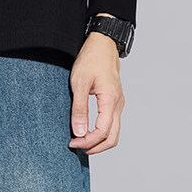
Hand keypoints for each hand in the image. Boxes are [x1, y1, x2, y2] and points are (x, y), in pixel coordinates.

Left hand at [69, 25, 124, 155]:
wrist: (103, 43)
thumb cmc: (91, 59)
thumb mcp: (79, 83)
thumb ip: (79, 109)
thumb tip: (79, 132)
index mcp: (110, 100)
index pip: (102, 132)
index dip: (87, 142)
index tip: (72, 142)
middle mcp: (118, 104)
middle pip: (112, 138)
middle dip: (95, 147)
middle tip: (77, 146)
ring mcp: (118, 104)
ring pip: (114, 134)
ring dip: (99, 143)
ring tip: (81, 141)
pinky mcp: (115, 103)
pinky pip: (112, 125)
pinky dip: (101, 134)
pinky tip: (87, 131)